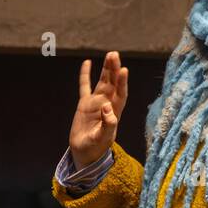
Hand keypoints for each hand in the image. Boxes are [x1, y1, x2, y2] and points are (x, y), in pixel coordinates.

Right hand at [69, 51, 127, 168]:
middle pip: (113, 83)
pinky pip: (84, 86)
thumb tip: (107, 107)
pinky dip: (85, 75)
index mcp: (114, 112)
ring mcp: (96, 102)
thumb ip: (107, 124)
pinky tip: (87, 62)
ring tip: (110, 55)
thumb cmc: (96, 148)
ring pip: (102, 82)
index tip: (123, 70)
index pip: (121, 94)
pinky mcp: (84, 104)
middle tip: (114, 55)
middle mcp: (107, 104)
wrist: (85, 152)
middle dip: (114, 70)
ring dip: (106, 69)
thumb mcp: (102, 138)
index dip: (122, 82)